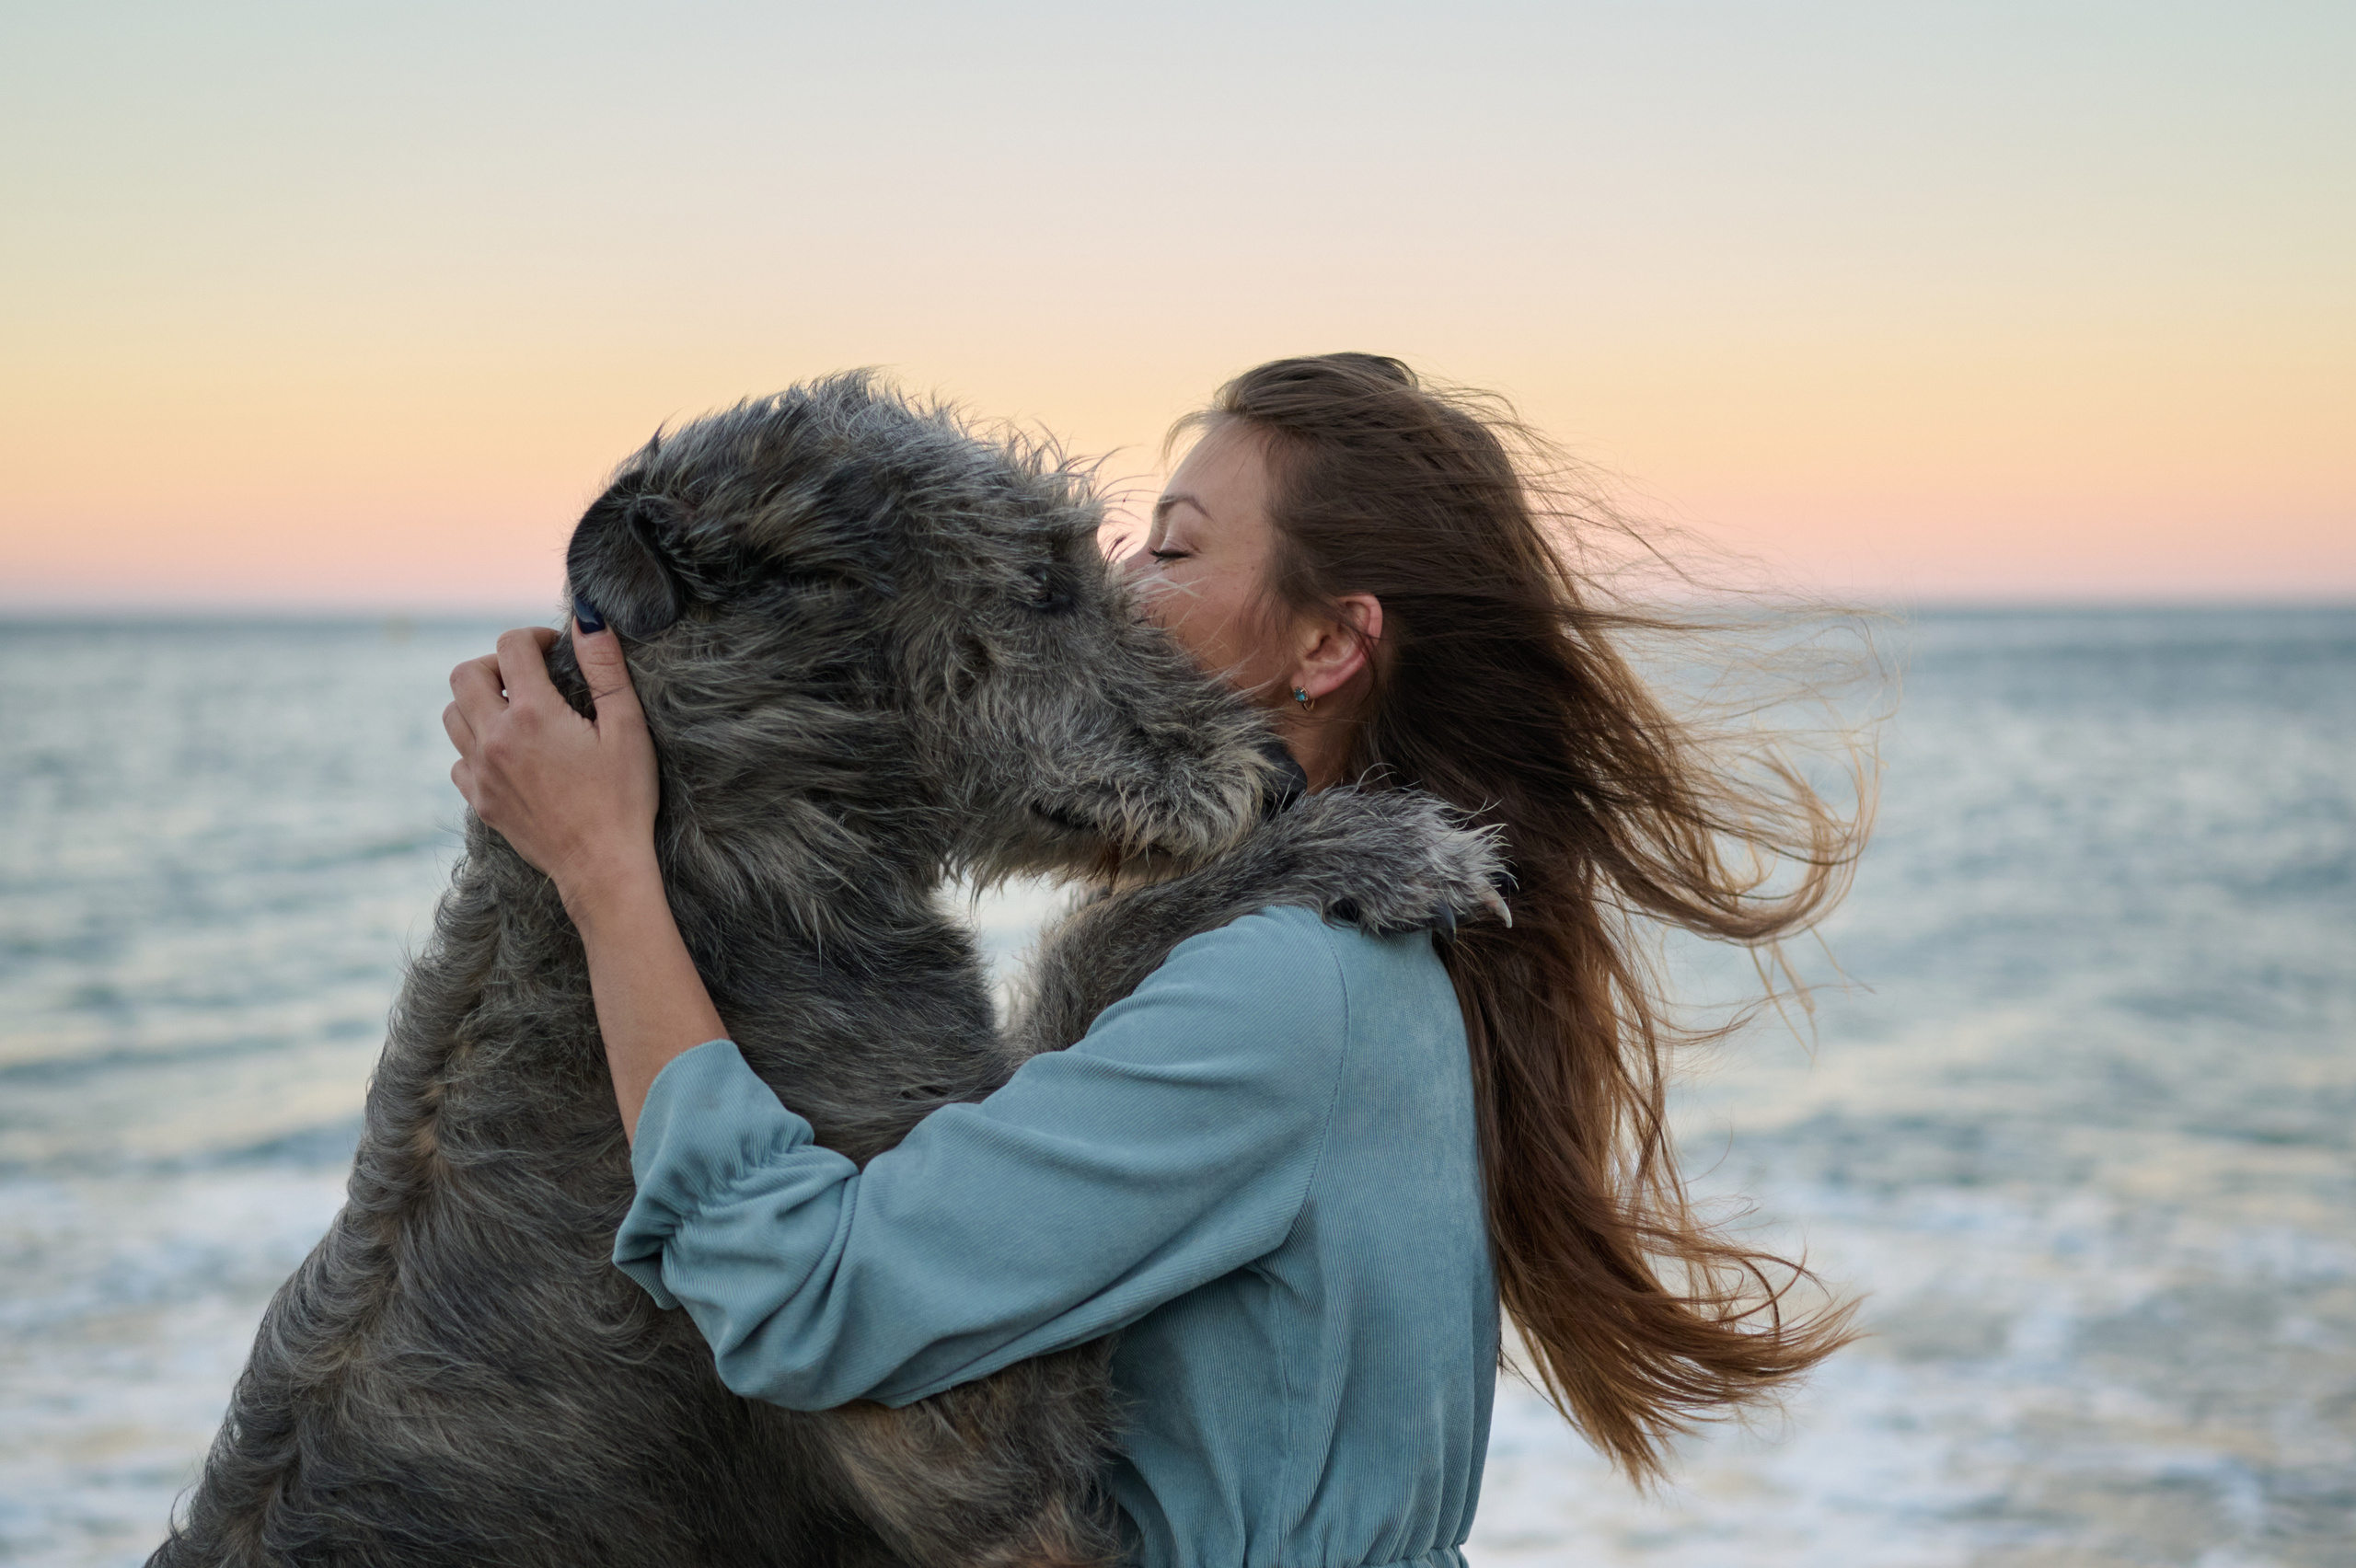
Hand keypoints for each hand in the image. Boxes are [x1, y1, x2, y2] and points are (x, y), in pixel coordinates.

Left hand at [444, 618, 659, 912]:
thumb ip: (606, 668)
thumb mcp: (628, 728)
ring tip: (515, 712)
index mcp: (534, 714)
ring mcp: (482, 772)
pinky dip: (476, 747)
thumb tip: (587, 618)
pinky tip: (511, 755)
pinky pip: (458, 759)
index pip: (511, 646)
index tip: (553, 649)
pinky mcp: (480, 801)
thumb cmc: (624, 798)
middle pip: (464, 674)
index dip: (533, 637)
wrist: (602, 868)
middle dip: (494, 664)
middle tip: (526, 677)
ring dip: (478, 703)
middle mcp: (496, 738)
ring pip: (452, 715)